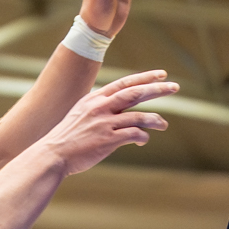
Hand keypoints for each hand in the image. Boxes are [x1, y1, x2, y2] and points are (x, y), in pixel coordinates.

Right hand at [39, 70, 178, 173]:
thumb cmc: (68, 137)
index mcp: (95, 98)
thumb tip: (120, 107)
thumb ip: (100, 107)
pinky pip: (134, 135)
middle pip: (135, 93)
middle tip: (174, 87)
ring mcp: (104, 123)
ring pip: (138, 116)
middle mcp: (101, 107)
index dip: (145, 77)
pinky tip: (143, 140)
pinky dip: (143, 137)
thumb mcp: (81, 114)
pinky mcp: (108, 140)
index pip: (124, 83)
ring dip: (155, 119)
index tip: (162, 74)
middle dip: (157, 89)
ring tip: (164, 124)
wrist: (53, 154)